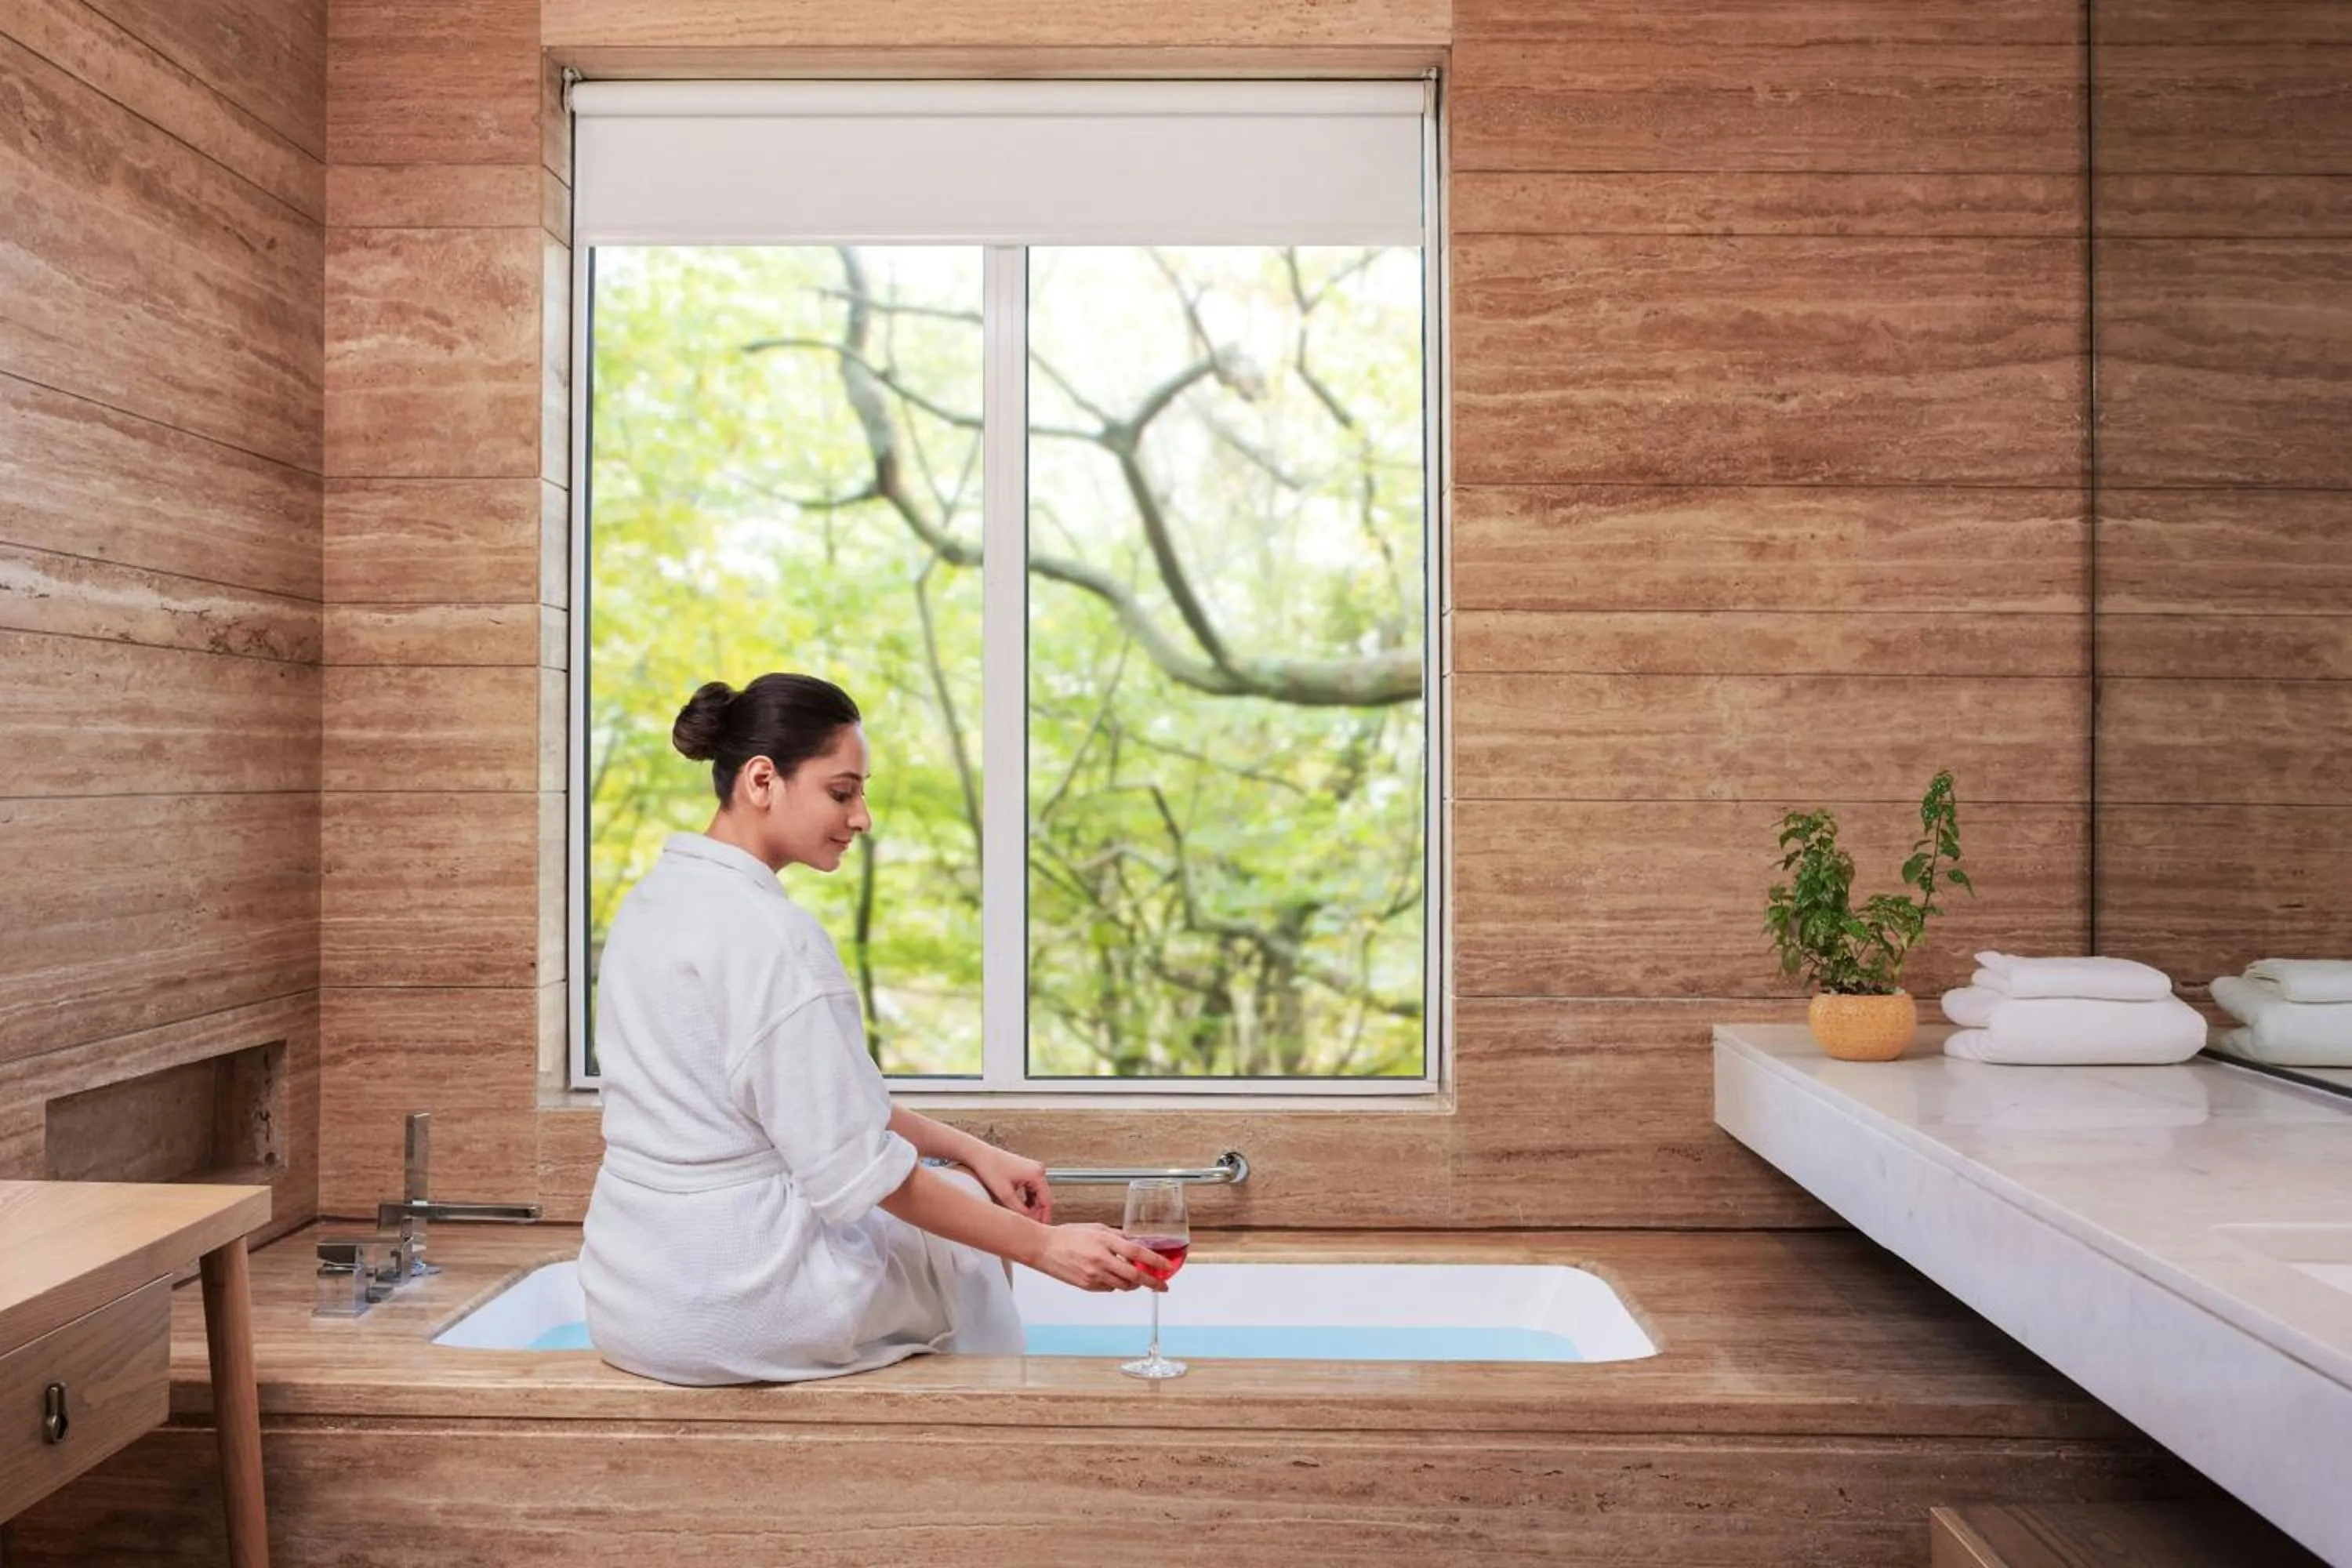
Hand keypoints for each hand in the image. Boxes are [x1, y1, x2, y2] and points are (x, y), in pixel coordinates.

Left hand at [971, 1146, 1052, 1222]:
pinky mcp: (1028, 1171)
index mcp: (1036, 1174)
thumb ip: (1019, 1211)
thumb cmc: (990, 1169)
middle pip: (1044, 1198)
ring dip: (1033, 1207)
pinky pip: (1032, 1189)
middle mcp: (1038, 1170)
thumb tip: (1029, 1223)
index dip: (1044, 1217)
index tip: (1040, 1230)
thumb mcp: (1005, 1195)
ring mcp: (1034, 1169)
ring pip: (1038, 1195)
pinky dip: (1028, 1200)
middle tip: (1031, 1228)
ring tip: (1026, 1220)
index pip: (1047, 1201)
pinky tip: (1022, 1209)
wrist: (980, 1155)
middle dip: (1038, 1213)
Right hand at [1030, 1223, 1166, 1292]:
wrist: (1043, 1248)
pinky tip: (1112, 1276)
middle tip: (1162, 1286)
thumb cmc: (1068, 1236)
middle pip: (1135, 1276)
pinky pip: (1109, 1288)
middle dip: (1152, 1283)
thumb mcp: (1096, 1228)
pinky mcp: (1087, 1286)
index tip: (1167, 1267)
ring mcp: (1094, 1275)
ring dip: (1134, 1284)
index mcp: (1104, 1241)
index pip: (1137, 1253)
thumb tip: (1136, 1244)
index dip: (1156, 1261)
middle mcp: (1101, 1260)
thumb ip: (1117, 1236)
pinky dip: (1116, 1284)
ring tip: (1137, 1279)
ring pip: (1124, 1286)